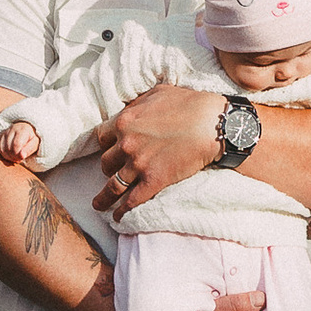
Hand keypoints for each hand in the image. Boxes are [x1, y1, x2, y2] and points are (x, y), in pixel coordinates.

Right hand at [0, 118, 40, 166]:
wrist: (27, 128)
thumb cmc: (32, 137)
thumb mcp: (35, 142)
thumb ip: (29, 149)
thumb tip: (22, 156)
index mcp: (23, 130)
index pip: (16, 144)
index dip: (18, 154)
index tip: (22, 158)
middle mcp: (12, 129)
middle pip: (8, 148)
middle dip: (13, 157)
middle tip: (19, 159)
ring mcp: (6, 132)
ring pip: (2, 148)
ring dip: (8, 157)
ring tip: (15, 158)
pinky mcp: (2, 136)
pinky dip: (3, 154)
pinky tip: (10, 156)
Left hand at [96, 77, 224, 220]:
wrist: (212, 124)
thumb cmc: (188, 104)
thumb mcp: (157, 93)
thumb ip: (137, 103)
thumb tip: (130, 109)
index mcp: (125, 121)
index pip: (102, 137)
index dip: (106, 144)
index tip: (110, 150)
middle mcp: (127, 144)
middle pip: (106, 162)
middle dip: (108, 168)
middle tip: (113, 172)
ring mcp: (139, 164)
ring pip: (113, 185)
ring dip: (104, 197)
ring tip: (99, 205)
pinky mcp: (154, 181)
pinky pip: (131, 200)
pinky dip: (122, 211)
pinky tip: (118, 217)